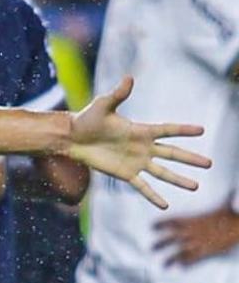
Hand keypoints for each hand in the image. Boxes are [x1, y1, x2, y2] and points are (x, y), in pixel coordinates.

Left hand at [67, 77, 210, 208]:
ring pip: (162, 173)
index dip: (184, 130)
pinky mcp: (125, 174)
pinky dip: (153, 196)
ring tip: (196, 186)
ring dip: (178, 179)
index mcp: (140, 131)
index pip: (168, 130)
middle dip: (190, 159)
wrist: (72, 138)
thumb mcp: (103, 105)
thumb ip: (118, 94)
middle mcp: (142, 147)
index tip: (201, 130)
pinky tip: (165, 204)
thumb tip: (129, 77)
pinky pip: (142, 187)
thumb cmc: (87, 119)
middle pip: (172, 153)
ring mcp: (135, 162)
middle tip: (209, 163)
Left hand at [153, 202, 238, 266]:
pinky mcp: (208, 251)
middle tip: (151, 248)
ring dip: (170, 258)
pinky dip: (186, 263)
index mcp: (193, 219)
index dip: (161, 224)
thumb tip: (226, 189)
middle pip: (172, 237)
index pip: (172, 221)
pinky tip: (180, 267)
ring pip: (180, 251)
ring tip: (163, 264)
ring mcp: (199, 242)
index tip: (151, 227)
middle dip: (161, 243)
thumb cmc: (232, 215)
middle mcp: (193, 231)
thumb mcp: (221, 205)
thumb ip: (216, 199)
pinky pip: (194, 258)